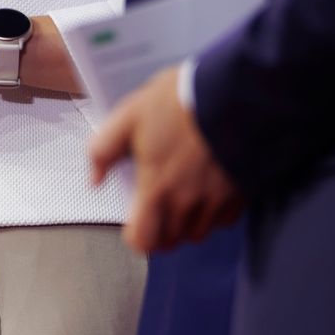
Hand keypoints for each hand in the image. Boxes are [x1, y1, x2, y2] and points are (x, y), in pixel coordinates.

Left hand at [89, 64, 243, 250]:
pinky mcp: (240, 193)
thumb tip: (95, 179)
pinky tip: (208, 193)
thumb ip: (104, 149)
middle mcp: (187, 202)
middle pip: (170, 241)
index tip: (136, 223)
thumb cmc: (180, 101)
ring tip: (182, 200)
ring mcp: (216, 200)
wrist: (234, 93)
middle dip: (160, 231)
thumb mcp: (130, 114)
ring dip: (186, 225)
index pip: (144, 241)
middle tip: (157, 210)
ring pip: (198, 234)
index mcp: (157, 187)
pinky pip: (224, 220)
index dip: (137, 237)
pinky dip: (214, 214)